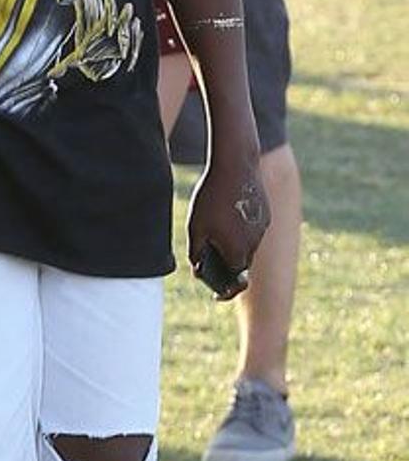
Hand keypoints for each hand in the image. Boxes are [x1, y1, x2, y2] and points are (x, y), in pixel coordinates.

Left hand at [186, 157, 268, 298]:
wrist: (235, 164)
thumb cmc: (212, 197)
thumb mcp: (196, 227)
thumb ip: (197, 253)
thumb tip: (198, 269)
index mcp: (238, 251)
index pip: (236, 283)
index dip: (225, 292)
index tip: (217, 296)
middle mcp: (255, 243)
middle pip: (240, 264)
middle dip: (225, 266)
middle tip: (208, 261)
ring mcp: (262, 227)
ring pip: (247, 245)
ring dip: (233, 246)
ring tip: (214, 233)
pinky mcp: (264, 212)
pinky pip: (252, 229)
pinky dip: (240, 230)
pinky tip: (226, 217)